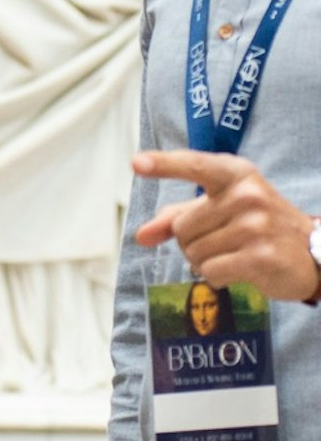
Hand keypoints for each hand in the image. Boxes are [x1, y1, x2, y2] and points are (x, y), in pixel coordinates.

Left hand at [133, 149, 319, 301]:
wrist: (310, 252)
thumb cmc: (255, 223)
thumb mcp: (218, 208)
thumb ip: (176, 217)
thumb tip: (141, 236)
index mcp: (233, 173)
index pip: (193, 165)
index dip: (163, 165)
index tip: (136, 163)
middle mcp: (246, 194)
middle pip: (182, 227)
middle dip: (192, 241)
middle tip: (222, 240)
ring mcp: (256, 225)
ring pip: (194, 252)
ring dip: (205, 261)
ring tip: (233, 253)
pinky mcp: (261, 256)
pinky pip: (211, 272)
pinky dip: (217, 277)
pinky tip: (240, 269)